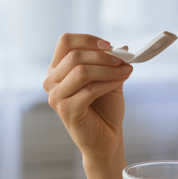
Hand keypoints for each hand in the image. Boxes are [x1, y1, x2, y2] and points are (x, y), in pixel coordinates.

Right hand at [42, 33, 132, 160]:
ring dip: (108, 69)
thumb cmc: (104, 109)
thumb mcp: (108, 78)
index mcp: (57, 69)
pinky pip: (89, 89)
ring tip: (126, 70)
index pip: (65, 42)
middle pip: (74, 56)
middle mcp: (52, 82)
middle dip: (102, 56)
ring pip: (81, 71)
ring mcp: (56, 97)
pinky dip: (108, 83)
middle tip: (123, 60)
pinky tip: (120, 82)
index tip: (109, 45)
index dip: (87, 40)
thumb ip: (111, 63)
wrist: (106, 138)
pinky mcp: (66, 110)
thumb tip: (122, 48)